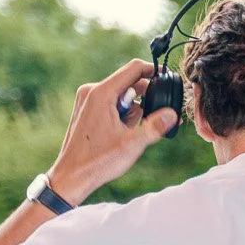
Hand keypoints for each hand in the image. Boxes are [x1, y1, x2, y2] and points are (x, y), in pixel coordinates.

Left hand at [47, 60, 178, 202]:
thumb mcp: (133, 144)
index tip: (168, 81)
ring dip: (133, 110)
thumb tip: (173, 114)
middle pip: (129, 82)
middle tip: (153, 120)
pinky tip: (122, 132)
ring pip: (121, 94)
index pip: (134, 69)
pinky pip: (111, 102)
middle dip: (145, 99)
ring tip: (130, 132)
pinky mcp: (86, 109)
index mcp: (102, 93)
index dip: (154, 72)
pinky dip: (122, 113)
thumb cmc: (98, 161)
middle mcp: (92, 91)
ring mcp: (86, 99)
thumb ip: (156, 126)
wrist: (71, 176)